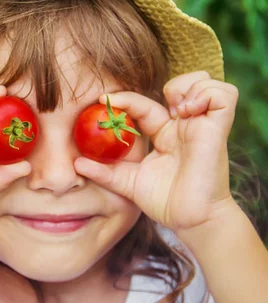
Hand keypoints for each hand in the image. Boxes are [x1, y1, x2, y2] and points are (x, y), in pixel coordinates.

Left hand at [74, 71, 238, 235]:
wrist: (188, 220)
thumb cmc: (163, 202)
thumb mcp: (128, 183)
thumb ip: (104, 172)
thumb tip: (77, 164)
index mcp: (164, 134)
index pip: (144, 105)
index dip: (126, 99)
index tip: (103, 100)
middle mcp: (183, 126)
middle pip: (180, 85)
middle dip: (166, 85)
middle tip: (147, 105)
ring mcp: (202, 125)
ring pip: (204, 82)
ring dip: (187, 85)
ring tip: (176, 107)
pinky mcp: (218, 128)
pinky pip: (224, 95)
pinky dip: (206, 93)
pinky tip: (188, 111)